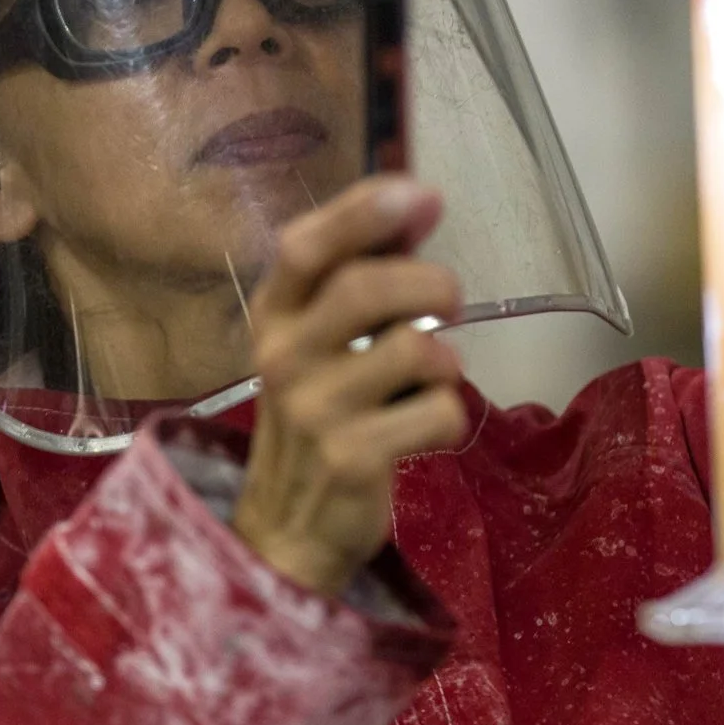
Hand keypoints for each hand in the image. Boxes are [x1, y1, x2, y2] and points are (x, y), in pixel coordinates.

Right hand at [232, 177, 469, 597]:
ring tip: (435, 375)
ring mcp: (315, 412)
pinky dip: (449, 418)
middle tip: (449, 303)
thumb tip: (420, 204)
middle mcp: (284, 357)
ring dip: (446, 359)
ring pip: (413, 351)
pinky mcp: (352, 459)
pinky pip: (436, 414)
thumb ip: (362, 275)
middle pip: (366, 288)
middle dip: (429, 284)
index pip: (306, 245)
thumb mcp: (319, 342)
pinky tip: (423, 429)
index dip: (364, 211)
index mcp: (274, 316)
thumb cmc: (318, 415)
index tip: (422, 195)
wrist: (289, 529)